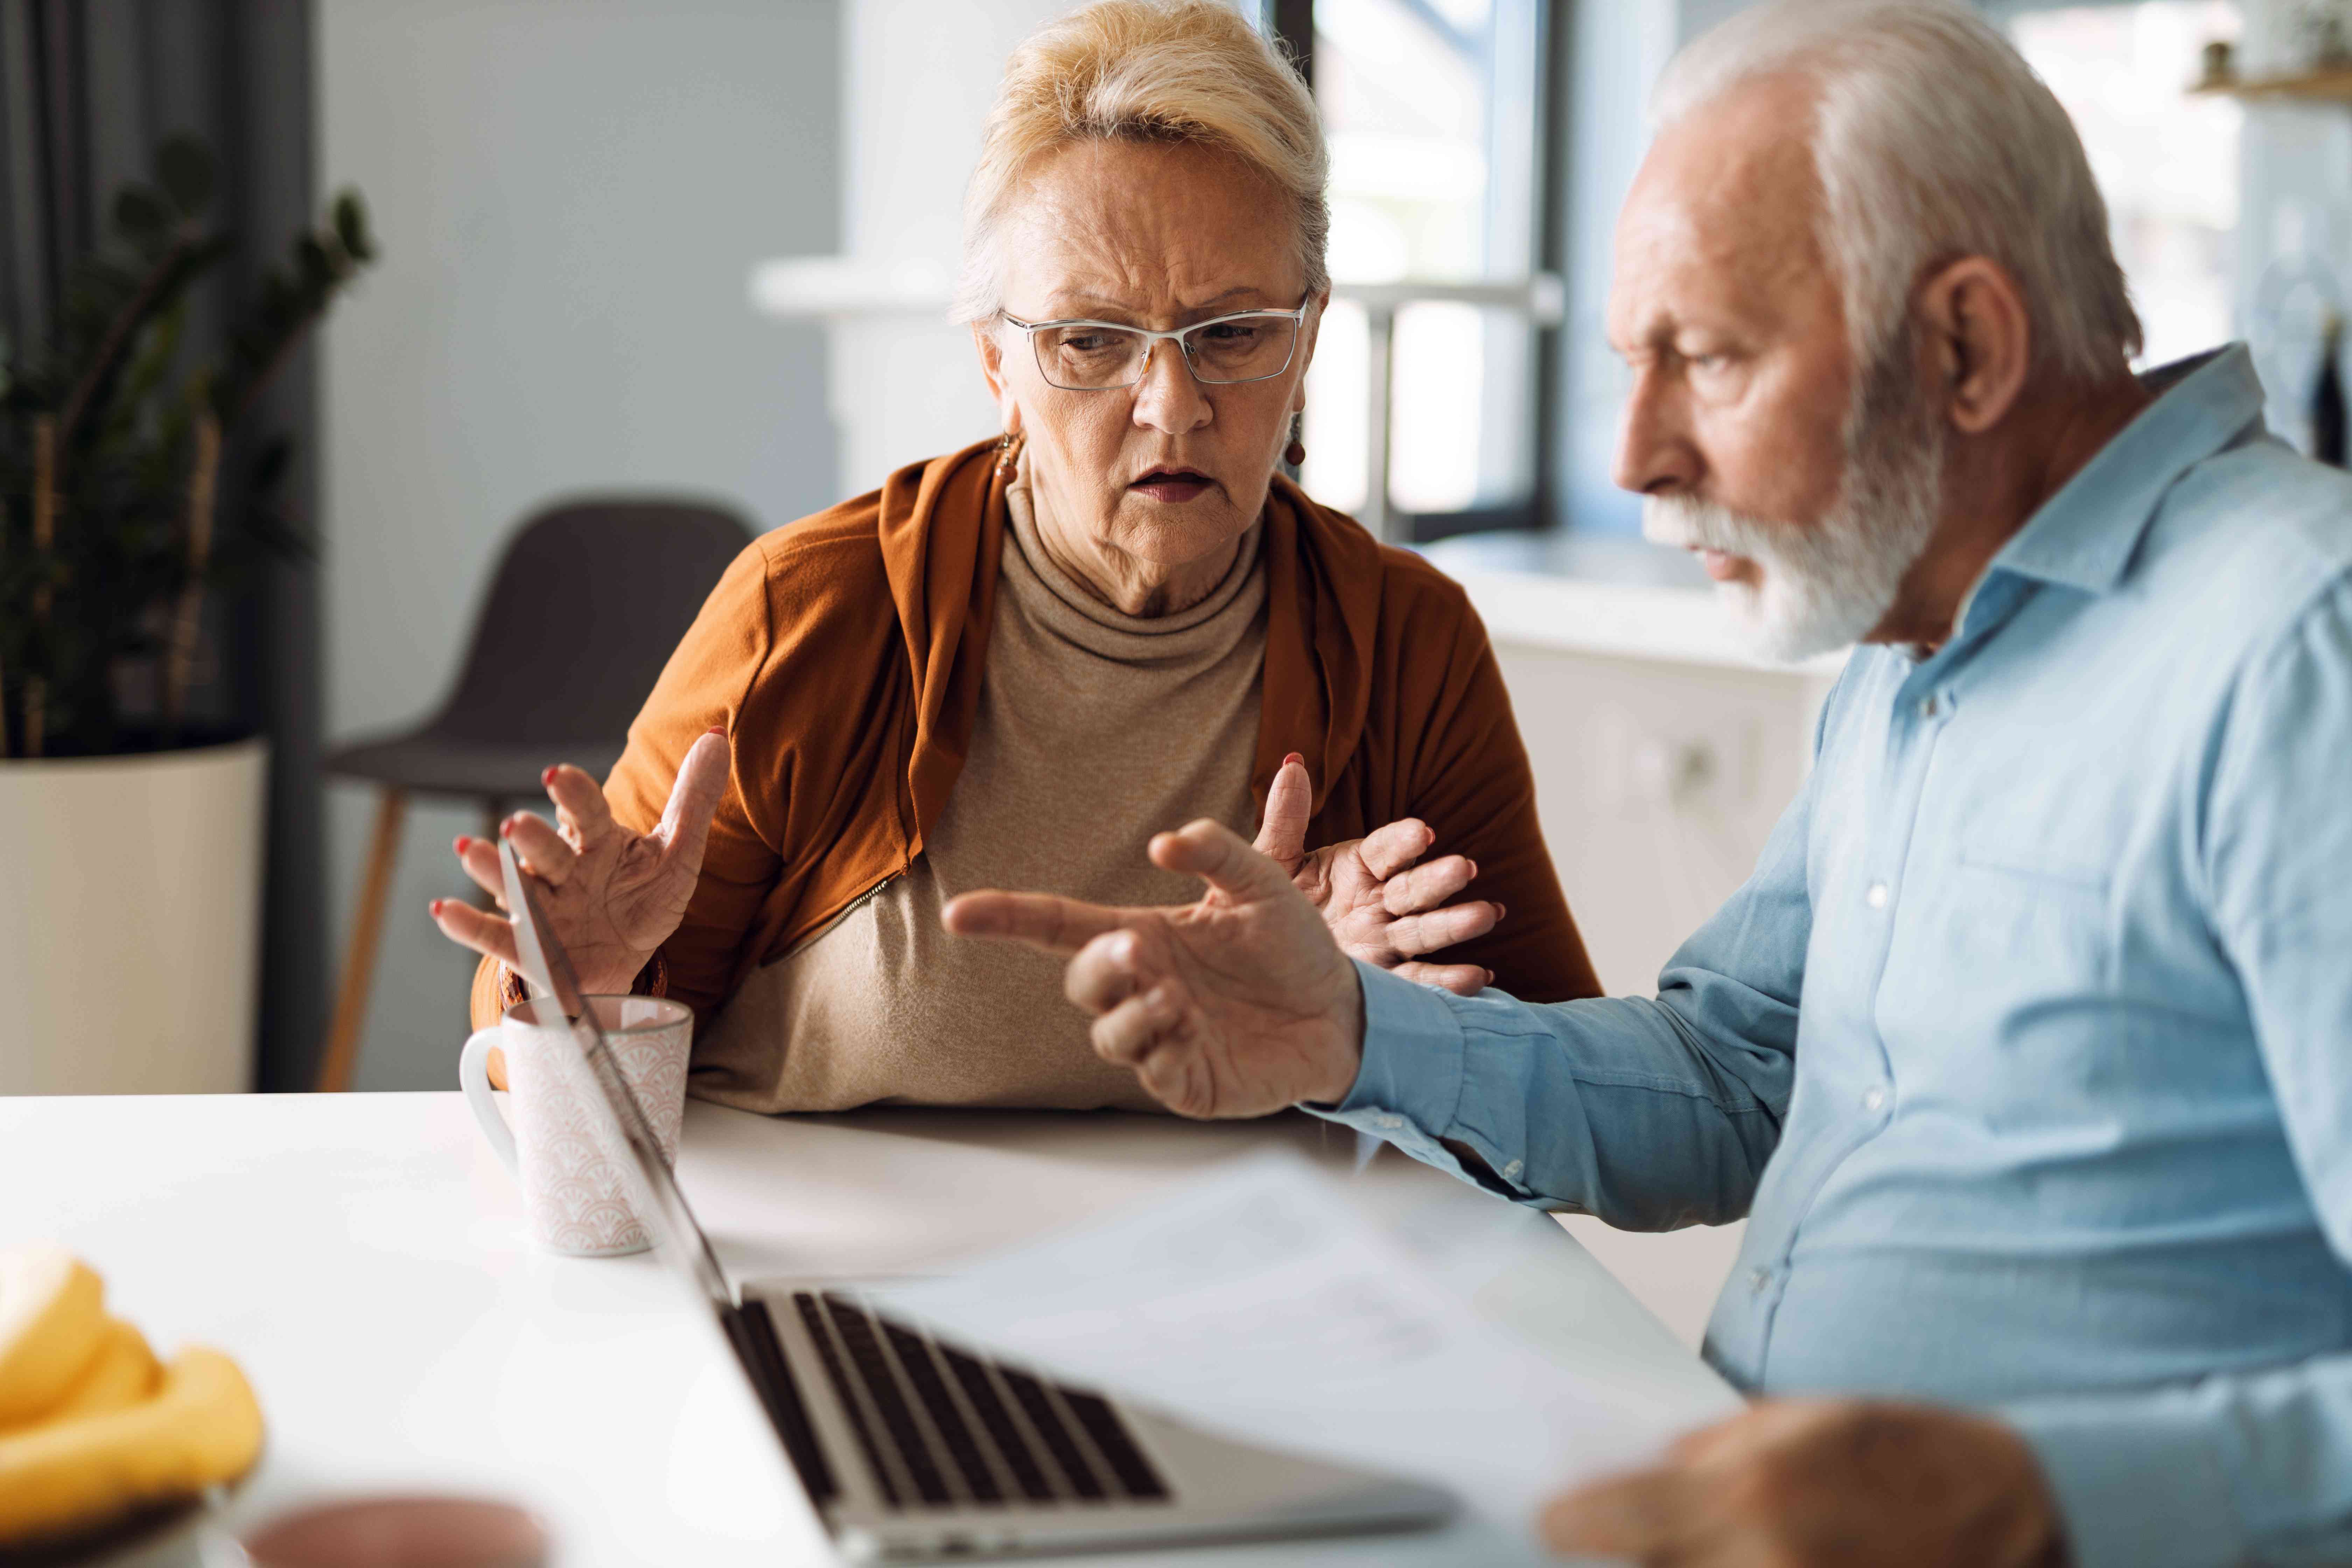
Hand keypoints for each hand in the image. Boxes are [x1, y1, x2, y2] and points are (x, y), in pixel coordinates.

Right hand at [430, 727, 732, 995]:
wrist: (626, 960)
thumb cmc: (645, 900)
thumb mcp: (679, 853)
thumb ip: (694, 798)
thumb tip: (720, 735)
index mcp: (597, 841)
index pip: (585, 812)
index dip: (572, 794)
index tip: (557, 775)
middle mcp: (562, 870)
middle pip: (546, 850)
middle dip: (532, 837)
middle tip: (517, 824)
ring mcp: (541, 909)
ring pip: (515, 888)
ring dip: (493, 870)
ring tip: (471, 851)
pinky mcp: (528, 950)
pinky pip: (493, 938)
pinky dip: (465, 926)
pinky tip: (441, 908)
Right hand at [942, 818, 1364, 1116]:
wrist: (1347, 1009)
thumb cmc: (1295, 946)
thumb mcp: (1265, 881)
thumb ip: (1218, 849)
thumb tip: (1162, 842)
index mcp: (1147, 936)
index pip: (1059, 926)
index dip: (1007, 918)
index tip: (959, 912)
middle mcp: (1145, 987)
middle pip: (1080, 981)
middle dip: (1098, 967)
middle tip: (1136, 950)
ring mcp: (1162, 1038)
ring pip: (1107, 1034)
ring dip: (1129, 1013)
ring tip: (1174, 997)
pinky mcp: (1188, 1083)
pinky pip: (1152, 1074)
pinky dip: (1162, 1050)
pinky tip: (1193, 1028)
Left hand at [1253, 752, 1500, 995]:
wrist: (1263, 960)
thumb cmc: (1272, 903)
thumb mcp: (1273, 861)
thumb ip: (1285, 818)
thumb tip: (1292, 763)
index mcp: (1358, 866)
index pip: (1385, 850)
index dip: (1403, 841)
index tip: (1421, 833)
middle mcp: (1379, 900)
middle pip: (1413, 888)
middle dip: (1438, 878)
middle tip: (1463, 869)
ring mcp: (1386, 938)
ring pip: (1426, 929)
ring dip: (1458, 922)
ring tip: (1488, 913)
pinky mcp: (1386, 976)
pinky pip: (1420, 979)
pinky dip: (1450, 981)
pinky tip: (1479, 976)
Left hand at [1541, 1399, 2067, 1567]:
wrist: (2018, 1515)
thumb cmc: (1915, 1460)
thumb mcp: (1810, 1422)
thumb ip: (1725, 1448)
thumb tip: (1656, 1466)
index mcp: (1753, 1494)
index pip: (1620, 1517)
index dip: (1572, 1521)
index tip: (1549, 1518)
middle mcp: (1762, 1559)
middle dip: (1621, 1555)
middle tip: (1593, 1542)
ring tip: (1664, 1550)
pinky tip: (1717, 1559)